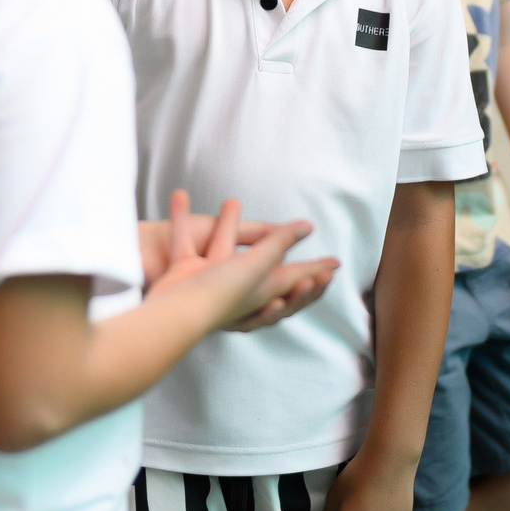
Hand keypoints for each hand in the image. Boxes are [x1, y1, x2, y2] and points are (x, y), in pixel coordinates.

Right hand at [142, 191, 337, 334]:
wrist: (173, 314)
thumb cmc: (218, 293)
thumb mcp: (256, 266)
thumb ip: (279, 243)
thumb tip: (306, 226)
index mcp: (263, 289)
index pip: (298, 278)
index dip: (317, 270)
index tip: (335, 264)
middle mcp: (239, 287)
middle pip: (264, 269)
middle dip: (276, 250)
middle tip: (293, 234)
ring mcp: (210, 280)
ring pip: (222, 249)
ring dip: (226, 226)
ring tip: (230, 200)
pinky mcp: (184, 272)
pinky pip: (186, 242)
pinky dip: (181, 220)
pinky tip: (180, 196)